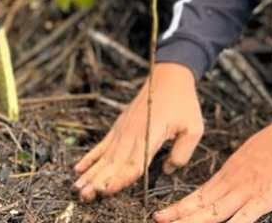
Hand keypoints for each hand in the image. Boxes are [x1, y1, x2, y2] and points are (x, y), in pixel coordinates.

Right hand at [73, 62, 203, 201]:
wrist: (170, 75)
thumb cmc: (183, 101)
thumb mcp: (194, 127)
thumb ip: (183, 152)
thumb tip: (168, 169)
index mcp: (151, 134)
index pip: (134, 163)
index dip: (121, 178)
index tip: (107, 190)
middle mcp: (133, 133)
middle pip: (114, 163)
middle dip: (99, 181)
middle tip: (85, 195)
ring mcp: (124, 129)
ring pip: (105, 156)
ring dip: (91, 172)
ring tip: (78, 187)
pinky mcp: (120, 125)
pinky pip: (103, 144)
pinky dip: (90, 157)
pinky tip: (78, 168)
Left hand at [153, 97, 271, 222]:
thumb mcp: (250, 152)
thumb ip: (239, 169)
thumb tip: (229, 178)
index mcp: (229, 172)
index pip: (199, 194)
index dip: (180, 206)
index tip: (164, 214)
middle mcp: (233, 183)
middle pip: (201, 205)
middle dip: (179, 216)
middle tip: (158, 221)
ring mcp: (247, 192)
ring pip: (215, 213)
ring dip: (194, 222)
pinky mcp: (264, 199)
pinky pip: (244, 218)